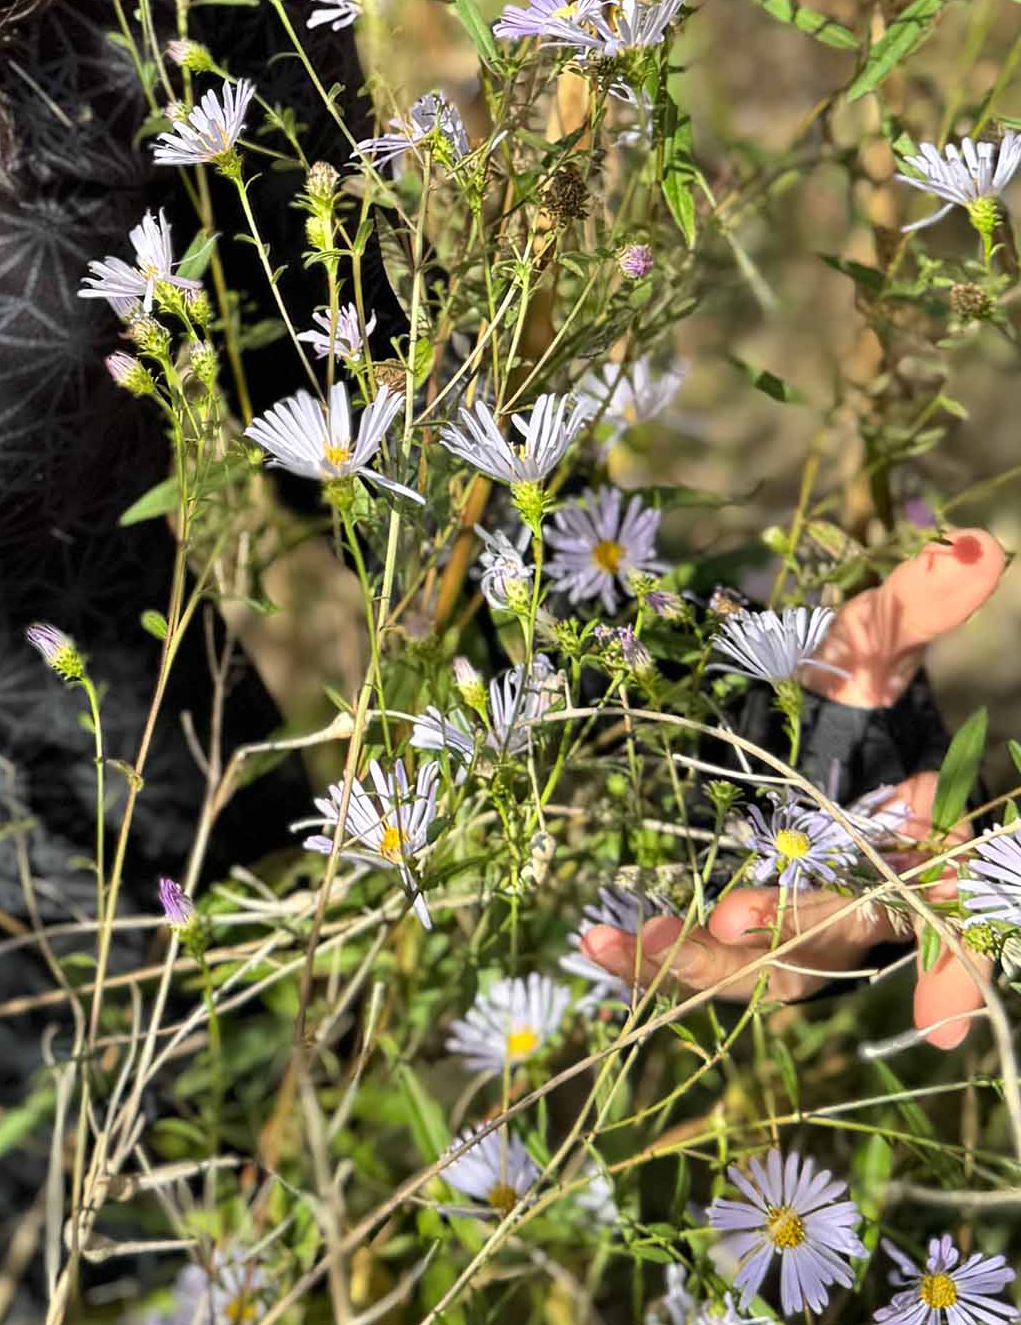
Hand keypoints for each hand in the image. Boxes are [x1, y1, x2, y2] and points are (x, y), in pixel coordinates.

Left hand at [579, 531, 1008, 1047]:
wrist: (794, 719)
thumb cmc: (846, 687)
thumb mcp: (876, 640)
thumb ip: (920, 606)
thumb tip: (977, 546)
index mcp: (919, 848)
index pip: (951, 917)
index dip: (954, 971)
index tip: (937, 1024)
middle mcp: (862, 900)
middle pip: (838, 946)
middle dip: (790, 940)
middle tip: (734, 920)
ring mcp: (794, 926)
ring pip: (761, 975)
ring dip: (699, 968)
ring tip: (634, 940)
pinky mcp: (730, 929)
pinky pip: (696, 962)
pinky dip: (648, 964)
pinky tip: (593, 945)